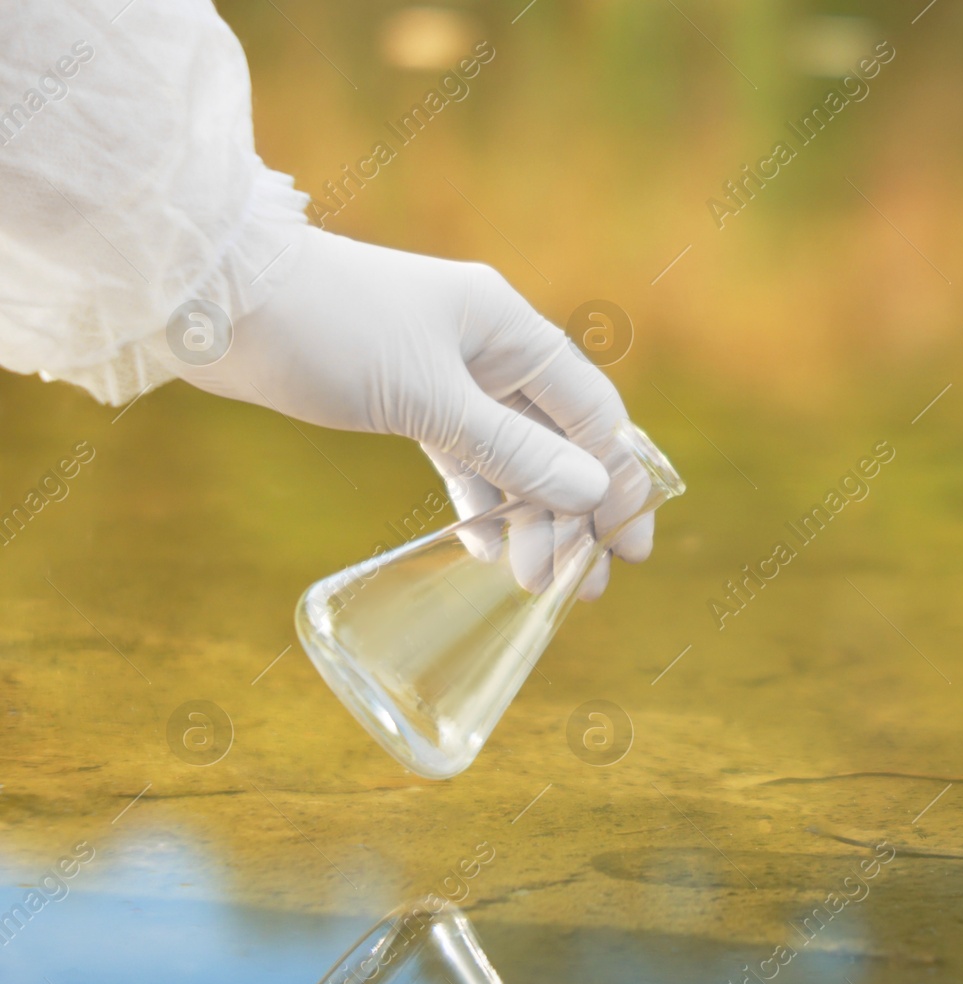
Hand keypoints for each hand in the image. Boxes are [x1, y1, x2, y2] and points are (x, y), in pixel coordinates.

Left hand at [173, 228, 651, 597]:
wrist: (217, 301)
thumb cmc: (329, 330)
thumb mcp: (430, 399)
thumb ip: (512, 450)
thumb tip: (592, 492)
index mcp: (509, 327)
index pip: (592, 411)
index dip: (619, 479)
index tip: (627, 545)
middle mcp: (489, 347)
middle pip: (557, 440)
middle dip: (575, 514)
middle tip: (585, 586)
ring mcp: (449, 373)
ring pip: (511, 455)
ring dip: (530, 517)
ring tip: (541, 583)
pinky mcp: (407, 396)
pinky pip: (465, 457)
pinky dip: (481, 502)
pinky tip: (492, 549)